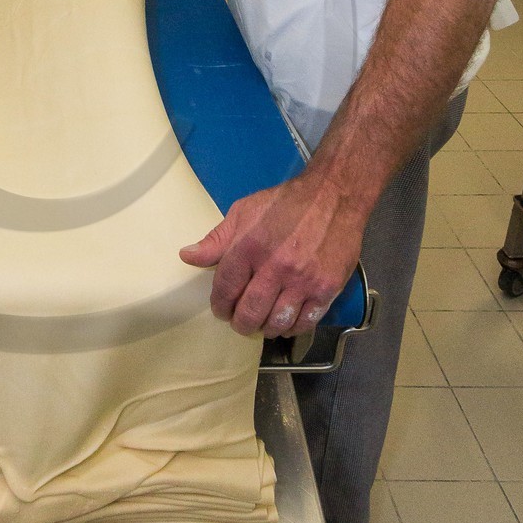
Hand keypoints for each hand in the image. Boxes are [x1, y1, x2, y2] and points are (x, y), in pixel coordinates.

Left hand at [179, 171, 365, 337]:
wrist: (334, 194)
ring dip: (266, 328)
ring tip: (263, 323)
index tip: (221, 310)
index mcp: (249, 246)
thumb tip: (187, 256)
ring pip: (277, 322)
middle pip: (250, 312)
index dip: (220, 305)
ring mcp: (303, 280)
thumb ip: (216, 238)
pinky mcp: (327, 288)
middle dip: (240, 322)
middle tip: (240, 321)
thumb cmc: (286, 202)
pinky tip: (287, 323)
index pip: (226, 288)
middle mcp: (275, 266)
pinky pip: (306, 321)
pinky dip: (293, 328)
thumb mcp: (244, 210)